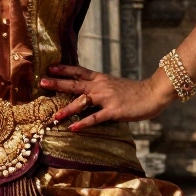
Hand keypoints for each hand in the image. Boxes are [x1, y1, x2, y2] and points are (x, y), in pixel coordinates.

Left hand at [40, 63, 172, 130]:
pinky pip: (95, 118)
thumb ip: (101, 87)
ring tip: (53, 116)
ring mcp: (106, 98)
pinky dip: (83, 123)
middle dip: (58, 83)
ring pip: (82, 102)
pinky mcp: (113, 111)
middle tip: (42, 82)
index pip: (79, 70)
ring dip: (67, 109)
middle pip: (75, 83)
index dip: (64, 69)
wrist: (153, 93)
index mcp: (101, 78)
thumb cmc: (135, 91)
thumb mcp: (115, 84)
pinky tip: (73, 128)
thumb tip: (88, 91)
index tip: (50, 67)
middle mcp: (101, 86)